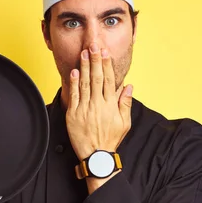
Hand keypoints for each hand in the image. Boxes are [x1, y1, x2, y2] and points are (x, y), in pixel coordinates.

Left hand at [66, 42, 132, 161]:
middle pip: (96, 78)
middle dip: (95, 61)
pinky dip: (73, 83)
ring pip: (84, 84)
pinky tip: (74, 72)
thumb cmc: (110, 139)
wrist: (96, 156)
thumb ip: (125, 103)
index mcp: (110, 106)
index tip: (105, 53)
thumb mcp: (124, 123)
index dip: (106, 65)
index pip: (108, 80)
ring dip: (84, 68)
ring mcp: (84, 109)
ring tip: (83, 53)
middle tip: (93, 46)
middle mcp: (98, 105)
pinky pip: (73, 96)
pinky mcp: (73, 115)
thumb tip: (128, 86)